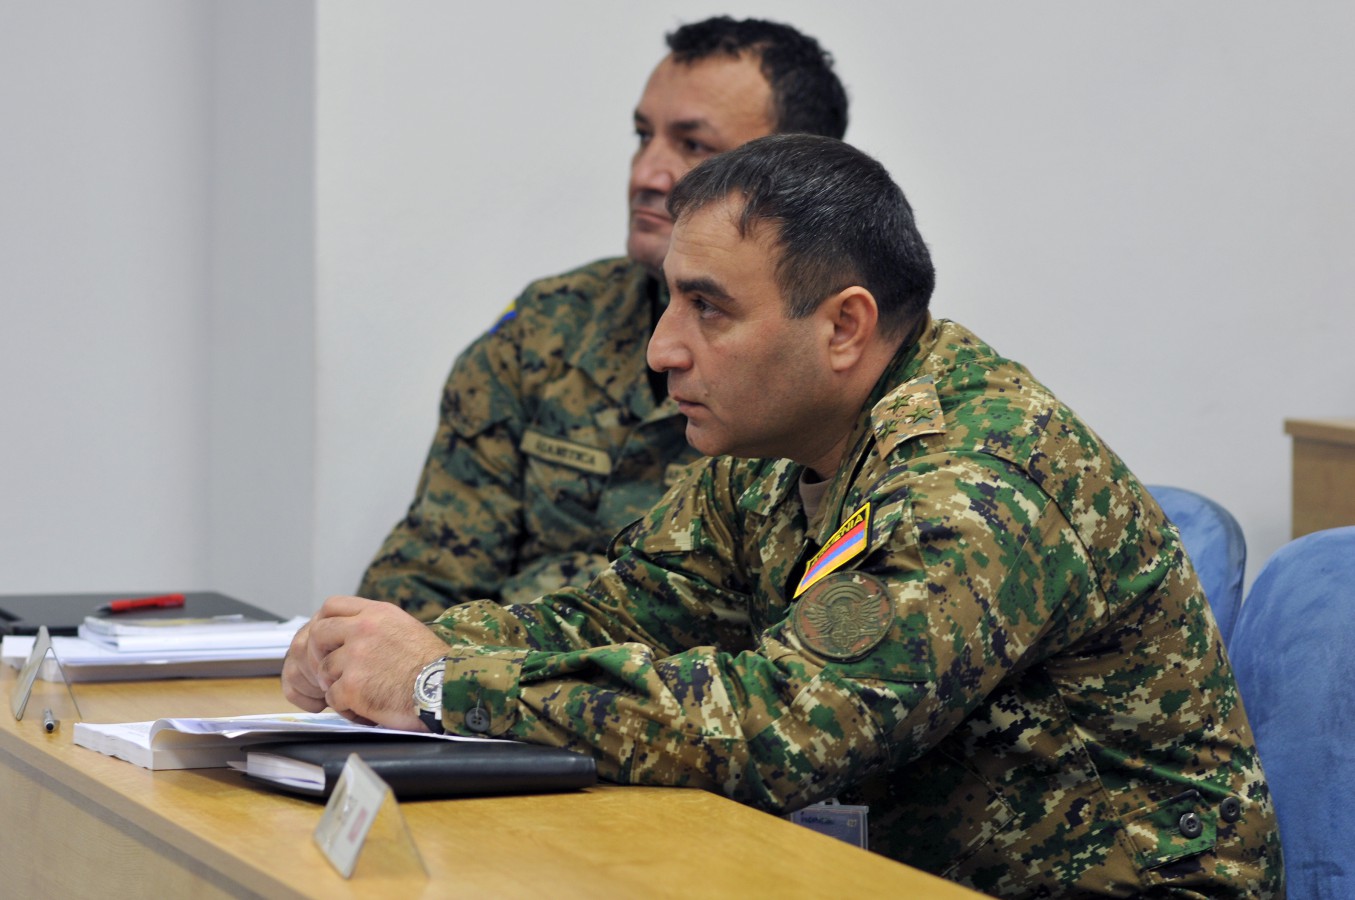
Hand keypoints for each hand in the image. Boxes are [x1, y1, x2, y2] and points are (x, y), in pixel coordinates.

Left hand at [281, 595, 449, 730]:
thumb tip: (352, 632)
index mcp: (377, 613)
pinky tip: (364, 710)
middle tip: (332, 671)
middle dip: (319, 655)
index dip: (324, 623)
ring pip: (324, 670)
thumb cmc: (431, 664)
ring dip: (335, 685)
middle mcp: (363, 630)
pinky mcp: (352, 686)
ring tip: (358, 695)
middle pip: (318, 634)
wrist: (443, 689)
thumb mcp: (405, 627)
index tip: (327, 640)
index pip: (332, 606)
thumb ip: (376, 625)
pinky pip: (333, 697)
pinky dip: (346, 707)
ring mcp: (355, 658)